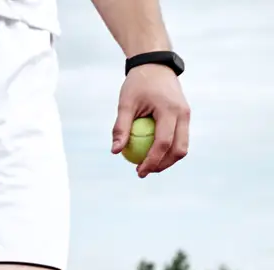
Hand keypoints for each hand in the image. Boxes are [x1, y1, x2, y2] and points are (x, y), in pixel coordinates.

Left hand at [112, 63, 190, 177]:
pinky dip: (168, 149)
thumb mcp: (125, 103)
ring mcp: (187, 115)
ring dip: (167, 159)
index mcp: (170, 110)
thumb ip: (121, 127)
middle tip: (143, 171)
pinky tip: (151, 153)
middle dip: (162, 165)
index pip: (163, 143)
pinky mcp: (185, 116)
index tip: (138, 171)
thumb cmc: (138, 83)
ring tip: (146, 165)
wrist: (156, 65)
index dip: (152, 161)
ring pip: (182, 146)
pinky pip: (180, 138)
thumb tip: (115, 151)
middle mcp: (183, 114)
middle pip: (179, 149)